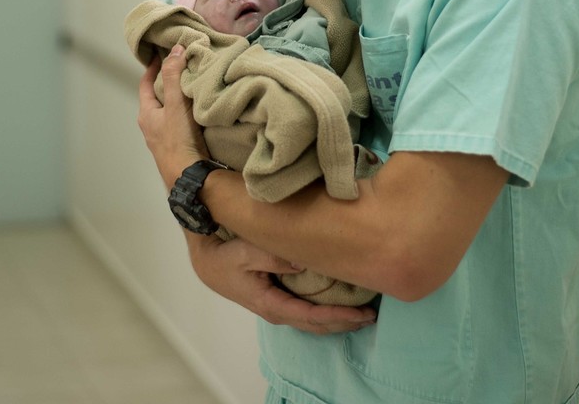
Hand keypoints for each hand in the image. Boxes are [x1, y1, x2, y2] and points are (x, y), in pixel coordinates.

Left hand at [137, 45, 208, 187]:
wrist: (188, 177)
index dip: (153, 67)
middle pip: (157, 96)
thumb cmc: (178, 141)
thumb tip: (174, 49)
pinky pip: (178, 122)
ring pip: (168, 110)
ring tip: (193, 84)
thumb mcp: (175, 105)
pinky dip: (185, 111)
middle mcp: (151, 125)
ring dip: (178, 97)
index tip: (162, 54)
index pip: (145, 84)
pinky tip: (198, 110)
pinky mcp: (176, 146)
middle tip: (182, 66)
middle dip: (167, 81)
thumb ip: (174, 77)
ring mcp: (163, 137)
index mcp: (146, 114)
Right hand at [187, 234, 376, 335]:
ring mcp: (277, 309)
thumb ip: (273, 257)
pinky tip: (341, 309)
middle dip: (345, 323)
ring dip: (338, 322)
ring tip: (363, 317)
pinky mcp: (278, 301)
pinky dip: (327, 316)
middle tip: (371, 316)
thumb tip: (303, 263)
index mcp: (271, 303)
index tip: (360, 313)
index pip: (311, 316)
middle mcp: (277, 312)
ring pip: (313, 324)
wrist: (207, 262)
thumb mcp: (245, 252)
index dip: (338, 316)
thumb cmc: (224, 257)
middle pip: (317, 325)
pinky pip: (308, 315)